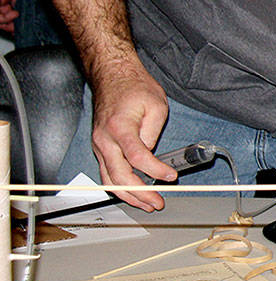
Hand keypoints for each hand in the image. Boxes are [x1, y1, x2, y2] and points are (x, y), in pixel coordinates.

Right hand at [88, 65, 171, 210]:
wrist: (112, 76)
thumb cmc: (134, 87)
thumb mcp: (156, 105)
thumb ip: (154, 133)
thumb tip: (152, 156)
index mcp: (120, 128)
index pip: (138, 157)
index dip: (156, 170)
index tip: (171, 176)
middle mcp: (105, 140)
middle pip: (120, 176)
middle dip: (140, 193)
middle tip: (158, 202)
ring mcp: (99, 145)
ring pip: (109, 180)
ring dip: (129, 195)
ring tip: (147, 204)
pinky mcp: (100, 148)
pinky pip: (106, 173)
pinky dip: (119, 187)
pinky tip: (133, 194)